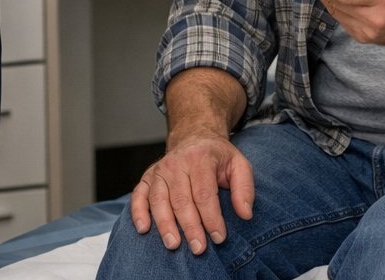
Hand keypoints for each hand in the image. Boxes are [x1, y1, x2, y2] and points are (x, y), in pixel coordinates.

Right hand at [130, 132, 253, 255]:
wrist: (195, 137)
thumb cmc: (217, 156)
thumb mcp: (239, 165)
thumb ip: (245, 188)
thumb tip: (245, 214)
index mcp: (201, 158)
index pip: (205, 194)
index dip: (212, 218)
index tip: (219, 237)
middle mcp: (176, 163)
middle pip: (182, 200)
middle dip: (191, 227)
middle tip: (199, 248)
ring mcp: (159, 170)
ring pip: (159, 201)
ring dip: (165, 225)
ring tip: (174, 245)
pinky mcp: (147, 177)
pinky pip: (139, 196)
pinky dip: (138, 212)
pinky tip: (144, 229)